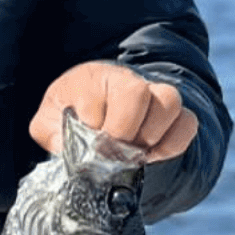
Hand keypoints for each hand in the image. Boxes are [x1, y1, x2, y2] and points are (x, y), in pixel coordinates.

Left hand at [30, 61, 196, 162]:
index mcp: (91, 78)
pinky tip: (150, 156)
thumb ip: (51, 136)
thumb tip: (66, 152)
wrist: (92, 110)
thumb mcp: (48, 123)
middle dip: (124, 132)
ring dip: (150, 137)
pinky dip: (171, 145)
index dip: (95, 128)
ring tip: (132, 154)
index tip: (89, 147)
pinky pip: (187, 123)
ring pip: (170, 102)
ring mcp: (154, 93)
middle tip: (112, 153)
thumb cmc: (68, 115)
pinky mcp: (175, 113)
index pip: (100, 95)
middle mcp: (126, 79)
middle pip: (138, 93)